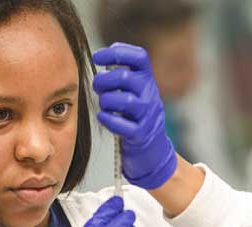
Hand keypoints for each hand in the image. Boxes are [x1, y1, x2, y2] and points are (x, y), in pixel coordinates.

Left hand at [93, 43, 177, 189]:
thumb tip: (101, 56)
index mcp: (148, 79)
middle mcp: (150, 94)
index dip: (117, 52)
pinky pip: (122, 124)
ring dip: (106, 101)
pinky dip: (108, 119)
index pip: (139, 57)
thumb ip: (122, 74)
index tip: (98, 57)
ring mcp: (147, 115)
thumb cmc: (135, 116)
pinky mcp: (140, 134)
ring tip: (104, 105)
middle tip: (98, 87)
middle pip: (125, 77)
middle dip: (104, 81)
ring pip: (124, 101)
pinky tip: (104, 117)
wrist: (153, 148)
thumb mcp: (135, 90)